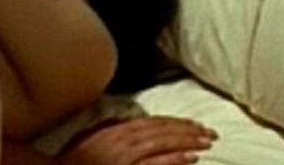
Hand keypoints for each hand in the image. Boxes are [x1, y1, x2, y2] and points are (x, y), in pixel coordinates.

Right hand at [59, 117, 217, 164]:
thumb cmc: (73, 161)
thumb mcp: (89, 138)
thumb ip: (108, 130)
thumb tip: (126, 123)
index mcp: (113, 131)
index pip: (150, 122)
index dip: (174, 122)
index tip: (193, 124)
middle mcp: (121, 141)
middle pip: (160, 131)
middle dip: (186, 130)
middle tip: (209, 132)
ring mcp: (126, 158)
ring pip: (162, 145)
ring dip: (186, 142)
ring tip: (206, 142)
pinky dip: (174, 160)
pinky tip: (191, 158)